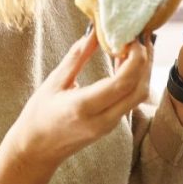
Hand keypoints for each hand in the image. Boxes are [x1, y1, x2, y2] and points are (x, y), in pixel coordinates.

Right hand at [7, 31, 152, 168]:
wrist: (36, 151)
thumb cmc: (38, 116)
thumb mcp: (53, 82)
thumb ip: (76, 57)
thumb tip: (94, 32)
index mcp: (83, 107)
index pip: (122, 82)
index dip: (135, 58)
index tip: (133, 37)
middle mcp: (102, 119)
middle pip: (139, 89)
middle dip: (146, 61)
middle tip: (141, 36)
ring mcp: (109, 125)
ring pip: (139, 96)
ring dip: (143, 70)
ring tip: (137, 45)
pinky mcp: (111, 124)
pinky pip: (131, 100)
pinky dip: (135, 79)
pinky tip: (126, 61)